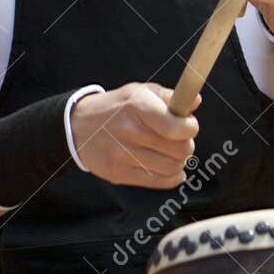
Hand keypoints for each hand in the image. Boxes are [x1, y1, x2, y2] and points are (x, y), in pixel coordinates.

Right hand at [69, 81, 199, 188]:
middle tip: (180, 139)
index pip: (175, 127)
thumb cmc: (117, 107)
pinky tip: (172, 169)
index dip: (190, 128)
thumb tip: (195, 102)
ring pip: (171, 168)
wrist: (79, 126)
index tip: (189, 125)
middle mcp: (129, 131)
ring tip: (173, 152)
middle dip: (187, 144)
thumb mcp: (140, 91)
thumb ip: (169, 96)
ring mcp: (122, 155)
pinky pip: (158, 182)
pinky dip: (172, 177)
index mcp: (137, 105)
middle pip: (178, 150)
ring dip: (179, 161)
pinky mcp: (118, 174)